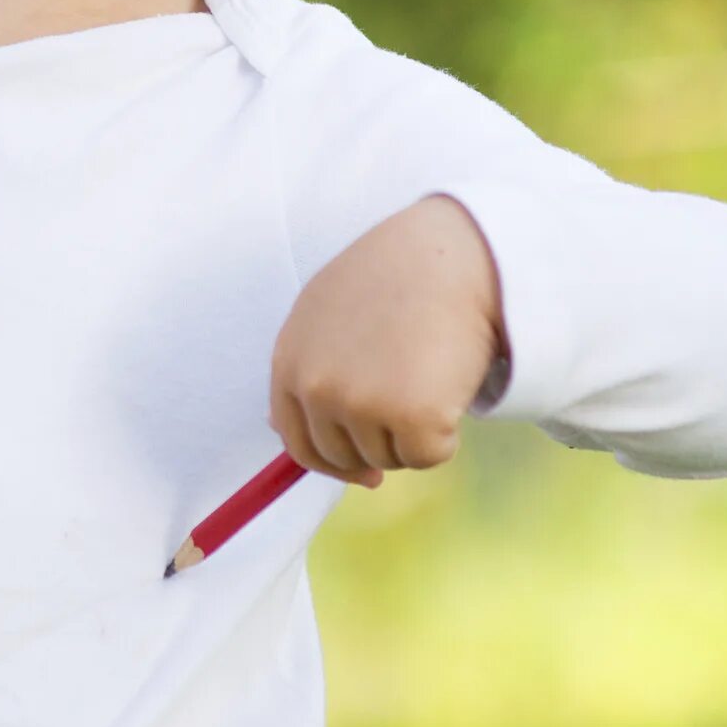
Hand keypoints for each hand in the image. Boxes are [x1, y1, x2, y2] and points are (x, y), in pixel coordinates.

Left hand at [269, 195, 505, 486]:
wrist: (450, 257)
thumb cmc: (393, 279)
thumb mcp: (323, 314)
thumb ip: (304, 369)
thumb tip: (277, 428)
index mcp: (289, 361)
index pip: (296, 440)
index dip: (332, 462)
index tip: (364, 470)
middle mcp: (316, 387)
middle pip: (341, 458)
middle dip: (377, 448)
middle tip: (409, 407)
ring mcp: (361, 404)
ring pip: (388, 459)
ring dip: (411, 435)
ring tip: (427, 377)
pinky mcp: (412, 418)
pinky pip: (428, 457)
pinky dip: (446, 436)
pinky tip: (448, 388)